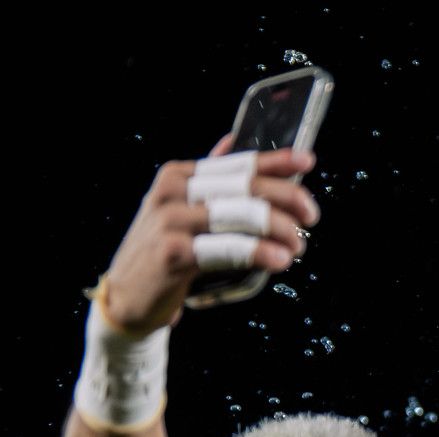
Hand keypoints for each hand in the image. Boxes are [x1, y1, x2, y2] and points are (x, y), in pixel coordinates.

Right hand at [99, 140, 319, 334]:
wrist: (128, 294)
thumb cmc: (166, 250)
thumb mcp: (182, 208)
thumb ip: (209, 180)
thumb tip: (233, 140)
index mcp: (179, 175)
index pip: (236, 163)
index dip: (275, 162)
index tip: (307, 163)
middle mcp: (173, 191)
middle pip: (245, 187)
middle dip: (287, 199)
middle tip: (311, 217)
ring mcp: (171, 220)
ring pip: (242, 215)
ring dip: (280, 229)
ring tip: (298, 245)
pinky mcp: (173, 252)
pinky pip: (229, 248)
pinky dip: (260, 253)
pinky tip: (279, 259)